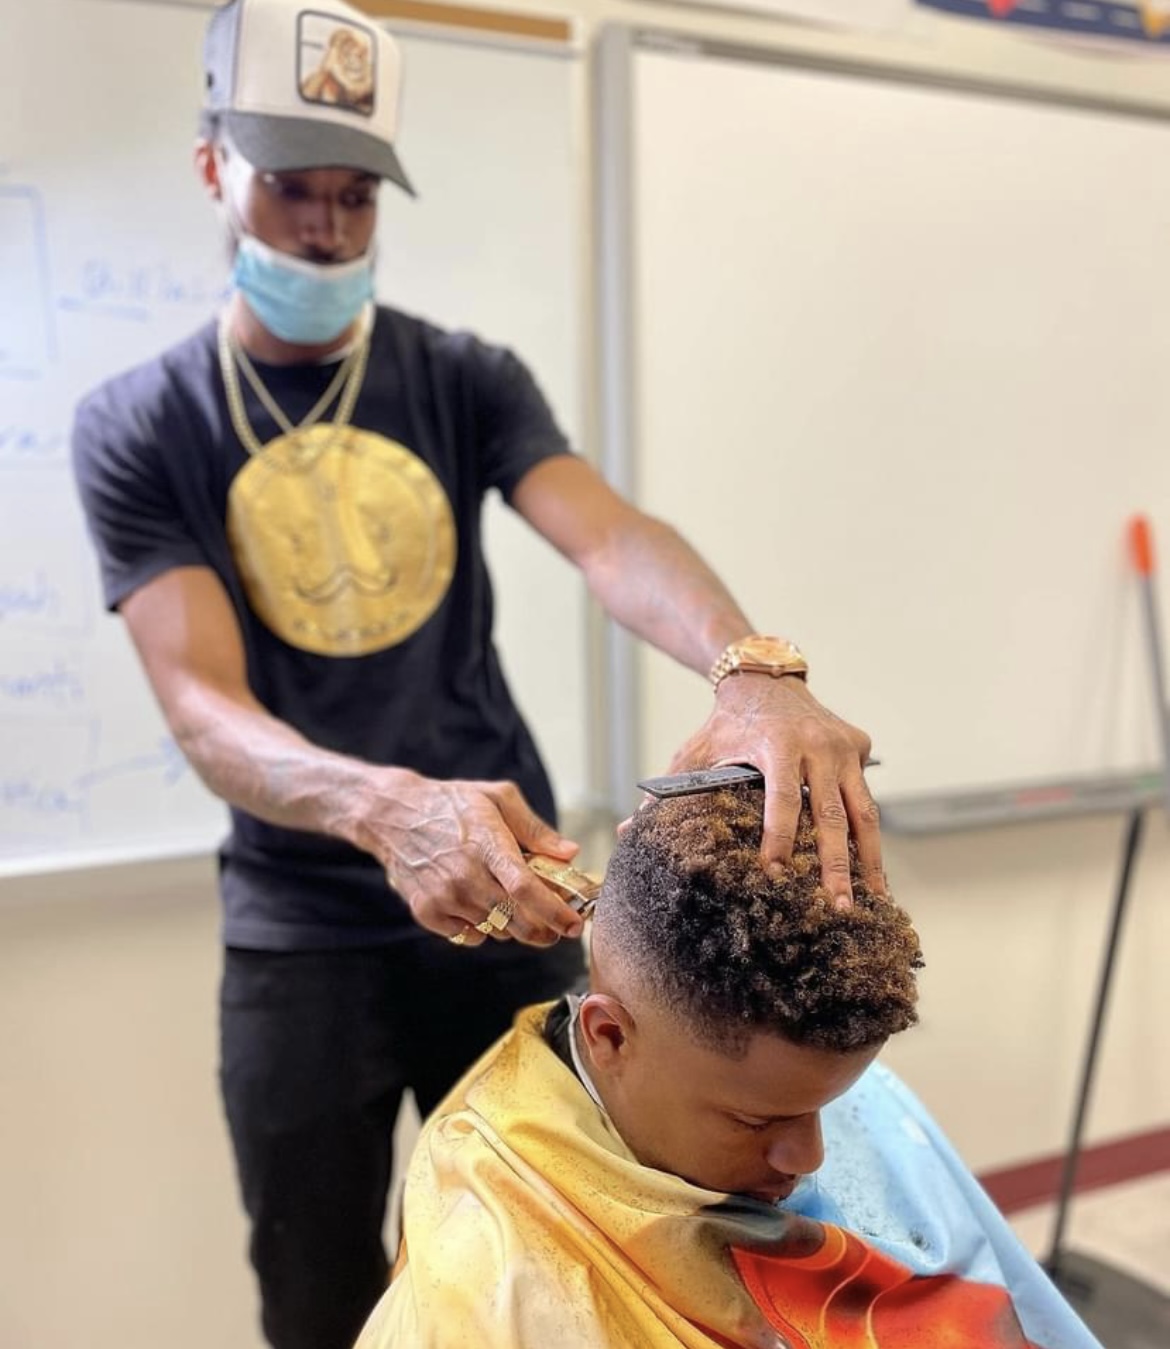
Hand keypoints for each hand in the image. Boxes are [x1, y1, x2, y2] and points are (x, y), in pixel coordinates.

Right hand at [359, 771, 584, 946]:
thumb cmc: (451, 803)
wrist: (394, 814)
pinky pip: (468, 936)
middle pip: (516, 921)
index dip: (556, 912)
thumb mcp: (498, 798)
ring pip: (495, 931)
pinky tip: (479, 905)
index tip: (575, 924)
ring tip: (509, 902)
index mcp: (487, 844)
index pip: (527, 889)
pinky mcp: (426, 912)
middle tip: (555, 927)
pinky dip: (481, 928)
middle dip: (543, 930)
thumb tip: (569, 853)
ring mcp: (444, 897)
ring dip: (511, 925)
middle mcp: (465, 875)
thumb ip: (535, 829)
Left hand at [666, 675, 882, 907]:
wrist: (764, 676)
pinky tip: (872, 871)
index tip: (776, 876)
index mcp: (777, 743)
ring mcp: (845, 745)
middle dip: (836, 866)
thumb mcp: (695, 751)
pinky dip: (870, 835)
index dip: (779, 839)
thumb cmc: (726, 723)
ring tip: (873, 900)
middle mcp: (818, 743)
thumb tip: (627, 831)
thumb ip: (666, 792)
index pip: (783, 799)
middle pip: (831, 815)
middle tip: (836, 910)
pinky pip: (867, 797)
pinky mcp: (860, 746)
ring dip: (869, 859)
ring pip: (863, 811)